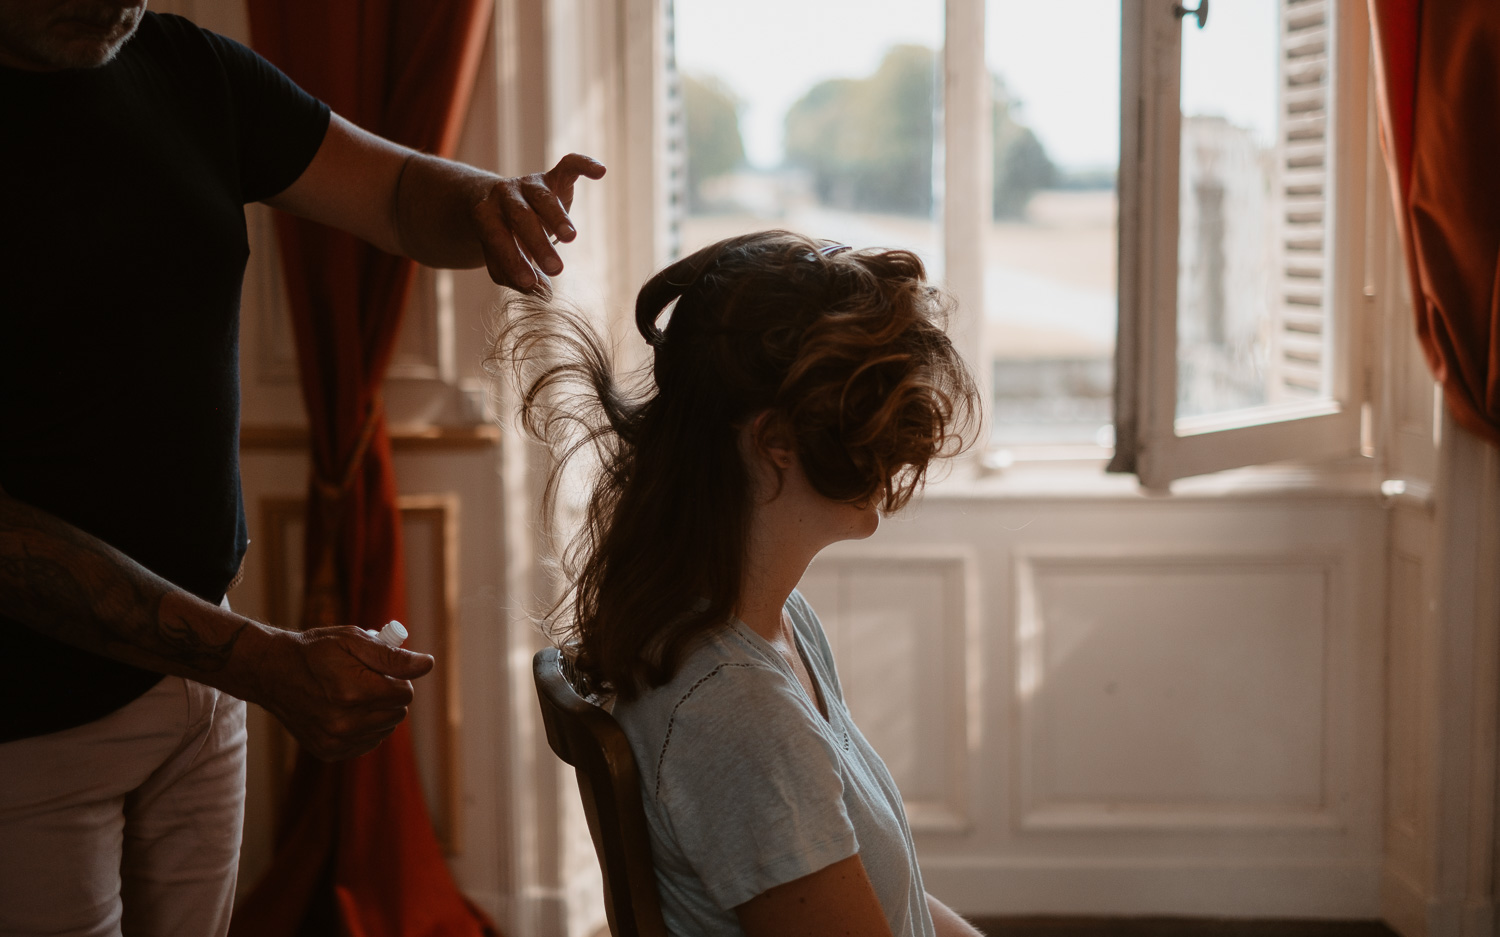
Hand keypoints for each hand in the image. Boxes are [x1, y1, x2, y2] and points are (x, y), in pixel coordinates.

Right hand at [249, 626, 434, 760]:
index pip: (406, 694)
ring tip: (353, 694)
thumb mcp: (353, 641)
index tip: (379, 670)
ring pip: (385, 730)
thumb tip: (427, 664)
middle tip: (366, 680)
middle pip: (398, 713)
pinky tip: (346, 712)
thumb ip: (393, 656)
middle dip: (390, 695)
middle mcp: (345, 722)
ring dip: (378, 713)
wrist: (274, 673)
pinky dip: (365, 728)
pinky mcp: (329, 751)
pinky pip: (368, 743)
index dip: (397, 678)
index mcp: (354, 692)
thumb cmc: (316, 651)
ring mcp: (336, 741)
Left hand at [471, 153, 606, 291]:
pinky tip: (601, 171)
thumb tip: (542, 293)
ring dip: (557, 217)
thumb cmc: (504, 243)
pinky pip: (569, 165)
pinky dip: (585, 164)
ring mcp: (529, 183)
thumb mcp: (504, 264)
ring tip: (570, 239)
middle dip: (537, 242)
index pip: (496, 237)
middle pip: (521, 216)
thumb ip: (518, 279)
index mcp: (485, 216)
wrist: (503, 208)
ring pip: (543, 198)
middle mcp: (505, 195)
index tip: (528, 283)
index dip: (511, 259)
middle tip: (555, 269)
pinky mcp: (554, 176)